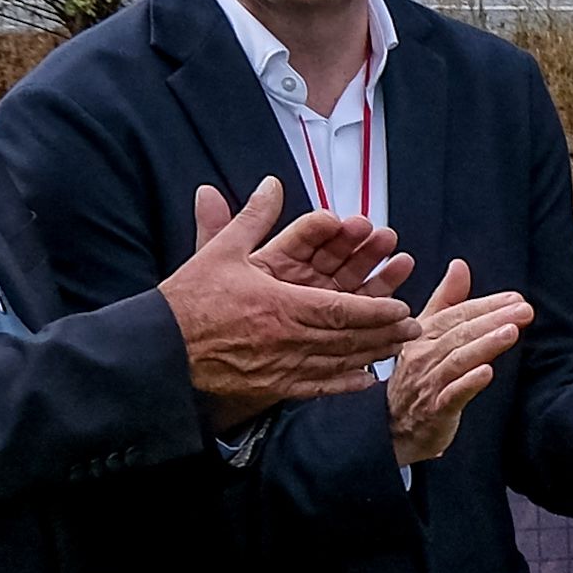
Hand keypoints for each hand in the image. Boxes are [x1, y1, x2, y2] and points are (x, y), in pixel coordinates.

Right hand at [158, 176, 420, 418]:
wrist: (159, 352)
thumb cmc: (188, 301)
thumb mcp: (220, 251)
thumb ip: (252, 218)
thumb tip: (271, 184)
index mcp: (282, 305)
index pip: (343, 309)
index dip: (377, 310)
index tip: (401, 307)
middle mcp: (288, 340)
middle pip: (349, 338)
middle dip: (385, 333)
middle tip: (413, 329)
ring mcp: (281, 368)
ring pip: (338, 364)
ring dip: (371, 356)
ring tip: (398, 350)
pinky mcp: (270, 388)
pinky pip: (316, 388)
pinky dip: (343, 384)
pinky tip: (364, 381)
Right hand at [373, 261, 532, 463]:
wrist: (393, 428)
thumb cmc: (417, 378)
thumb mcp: (426, 335)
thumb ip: (446, 300)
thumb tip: (460, 266)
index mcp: (423, 335)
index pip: (458, 314)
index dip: (487, 305)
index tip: (515, 298)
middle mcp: (424, 356)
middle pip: (460, 333)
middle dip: (493, 319)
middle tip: (523, 310)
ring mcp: (428, 383)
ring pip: (458, 360)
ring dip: (485, 345)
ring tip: (511, 332)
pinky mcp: (435, 411)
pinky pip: (452, 394)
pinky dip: (469, 383)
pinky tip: (487, 372)